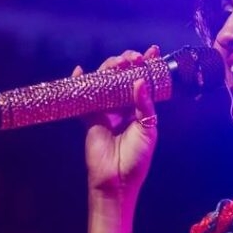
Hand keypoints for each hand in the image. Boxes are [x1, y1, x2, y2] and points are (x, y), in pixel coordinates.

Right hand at [75, 45, 160, 200]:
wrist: (116, 180)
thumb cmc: (137, 157)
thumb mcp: (148, 129)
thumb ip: (144, 105)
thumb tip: (139, 80)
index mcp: (141, 108)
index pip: (144, 81)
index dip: (148, 64)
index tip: (153, 52)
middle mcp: (123, 106)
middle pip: (123, 76)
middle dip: (129, 62)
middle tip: (134, 58)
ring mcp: (105, 110)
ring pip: (105, 81)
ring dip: (110, 67)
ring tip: (119, 63)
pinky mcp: (89, 117)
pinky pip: (83, 98)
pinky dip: (79, 82)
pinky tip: (79, 71)